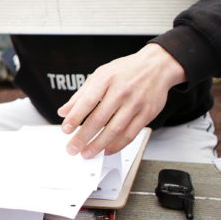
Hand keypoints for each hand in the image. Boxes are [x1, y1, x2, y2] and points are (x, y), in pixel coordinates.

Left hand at [58, 43, 186, 157]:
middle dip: (83, 137)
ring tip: (87, 153)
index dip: (75, 118)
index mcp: (106, 80)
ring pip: (115, 130)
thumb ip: (81, 95)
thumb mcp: (100, 75)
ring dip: (99, 145)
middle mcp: (121, 92)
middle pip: (99, 119)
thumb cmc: (126, 71)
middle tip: (72, 148)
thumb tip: (64, 111)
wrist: (156, 66)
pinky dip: (118, 145)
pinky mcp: (147, 113)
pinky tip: (107, 150)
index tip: (65, 130)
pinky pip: (131, 134)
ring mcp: (135, 103)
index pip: (87, 102)